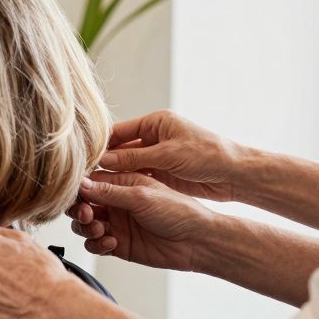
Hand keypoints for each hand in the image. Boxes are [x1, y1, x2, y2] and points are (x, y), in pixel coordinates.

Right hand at [70, 171, 216, 271]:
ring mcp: (116, 224)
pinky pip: (95, 244)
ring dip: (86, 227)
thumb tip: (81, 184)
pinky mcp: (118, 244)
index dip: (79, 190)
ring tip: (100, 230)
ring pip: (85, 225)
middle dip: (79, 210)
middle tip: (87, 214)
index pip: (90, 183)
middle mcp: (116, 202)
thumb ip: (110, 192)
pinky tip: (111, 243)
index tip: (77, 196)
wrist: (197, 241)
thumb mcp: (142, 196)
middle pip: (82, 204)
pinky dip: (96, 244)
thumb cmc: (177, 211)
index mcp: (122, 183)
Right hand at [100, 110, 250, 201]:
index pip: (118, 131)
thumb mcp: (168, 155)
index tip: (83, 159)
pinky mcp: (161, 174)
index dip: (100, 145)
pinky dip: (126, 185)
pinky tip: (113, 195)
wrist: (235, 175)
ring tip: (95, 188)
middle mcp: (154, 138)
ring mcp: (157, 157)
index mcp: (156, 123)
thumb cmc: (208, 156)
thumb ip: (134, 157)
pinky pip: (137, 178)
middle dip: (104, 163)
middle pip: (119, 149)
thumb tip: (103, 161)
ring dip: (113, 176)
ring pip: (126, 166)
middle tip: (85, 177)